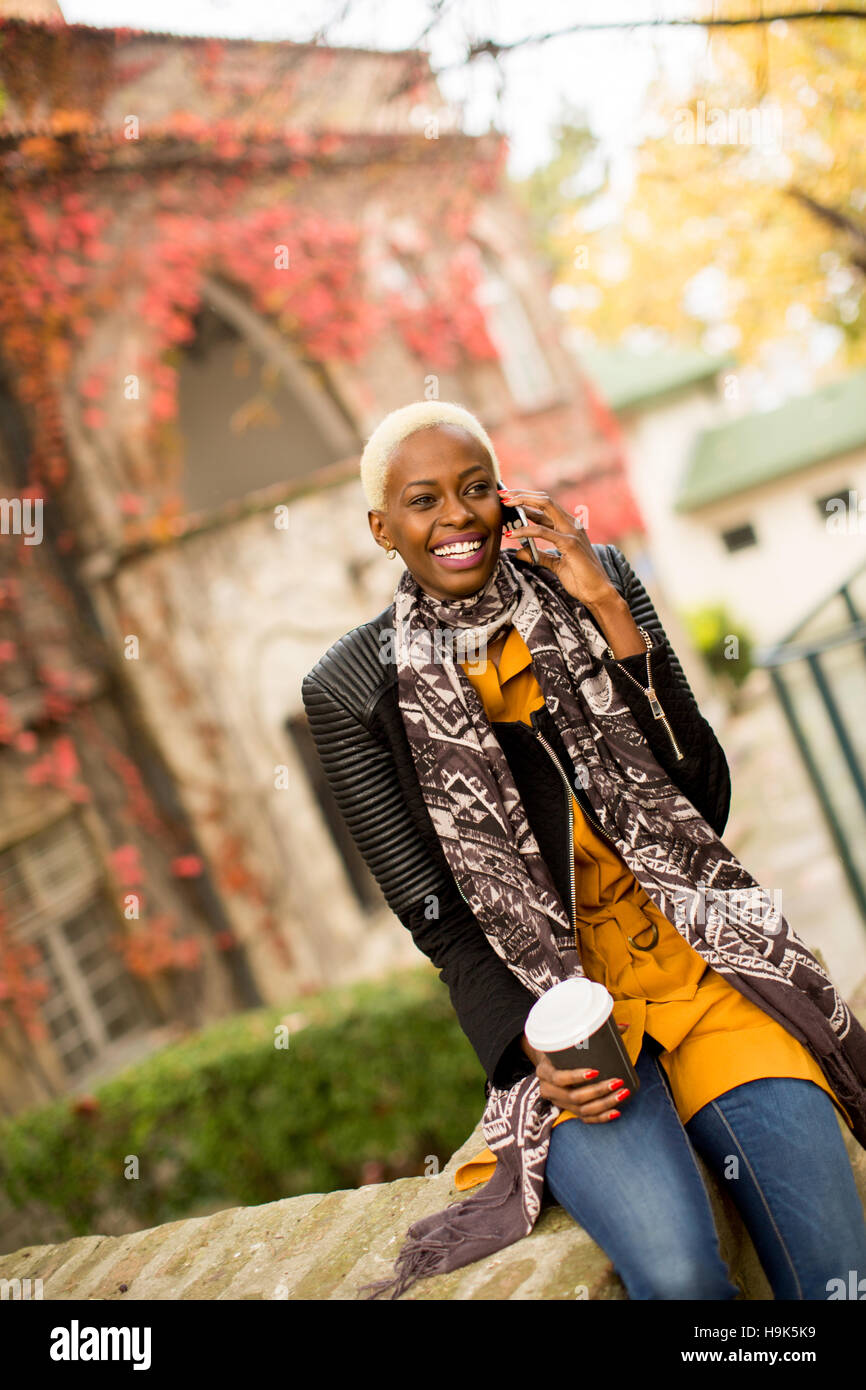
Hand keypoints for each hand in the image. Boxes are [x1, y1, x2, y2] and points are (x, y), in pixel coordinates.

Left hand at [499, 487, 616, 608]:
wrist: (597, 592)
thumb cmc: (580, 578)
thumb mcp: (555, 565)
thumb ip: (539, 556)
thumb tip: (519, 552)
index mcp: (568, 527)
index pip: (545, 506)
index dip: (525, 500)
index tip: (507, 499)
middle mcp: (571, 524)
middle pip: (544, 499)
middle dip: (521, 494)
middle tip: (502, 495)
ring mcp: (572, 532)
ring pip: (545, 506)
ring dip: (522, 503)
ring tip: (504, 505)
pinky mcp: (570, 543)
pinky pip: (543, 531)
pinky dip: (526, 530)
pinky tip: (512, 534)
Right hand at [522, 1022, 632, 1123]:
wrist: (548, 1063)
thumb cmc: (561, 1050)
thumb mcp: (568, 1040)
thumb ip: (595, 1032)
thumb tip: (624, 1025)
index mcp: (544, 1071)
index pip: (559, 1078)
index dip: (576, 1077)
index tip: (596, 1071)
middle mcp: (548, 1090)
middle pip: (573, 1097)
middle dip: (597, 1091)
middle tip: (617, 1082)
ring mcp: (558, 1103)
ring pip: (582, 1110)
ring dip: (604, 1104)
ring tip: (622, 1094)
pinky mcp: (568, 1111)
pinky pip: (585, 1119)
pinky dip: (601, 1118)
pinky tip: (616, 1112)